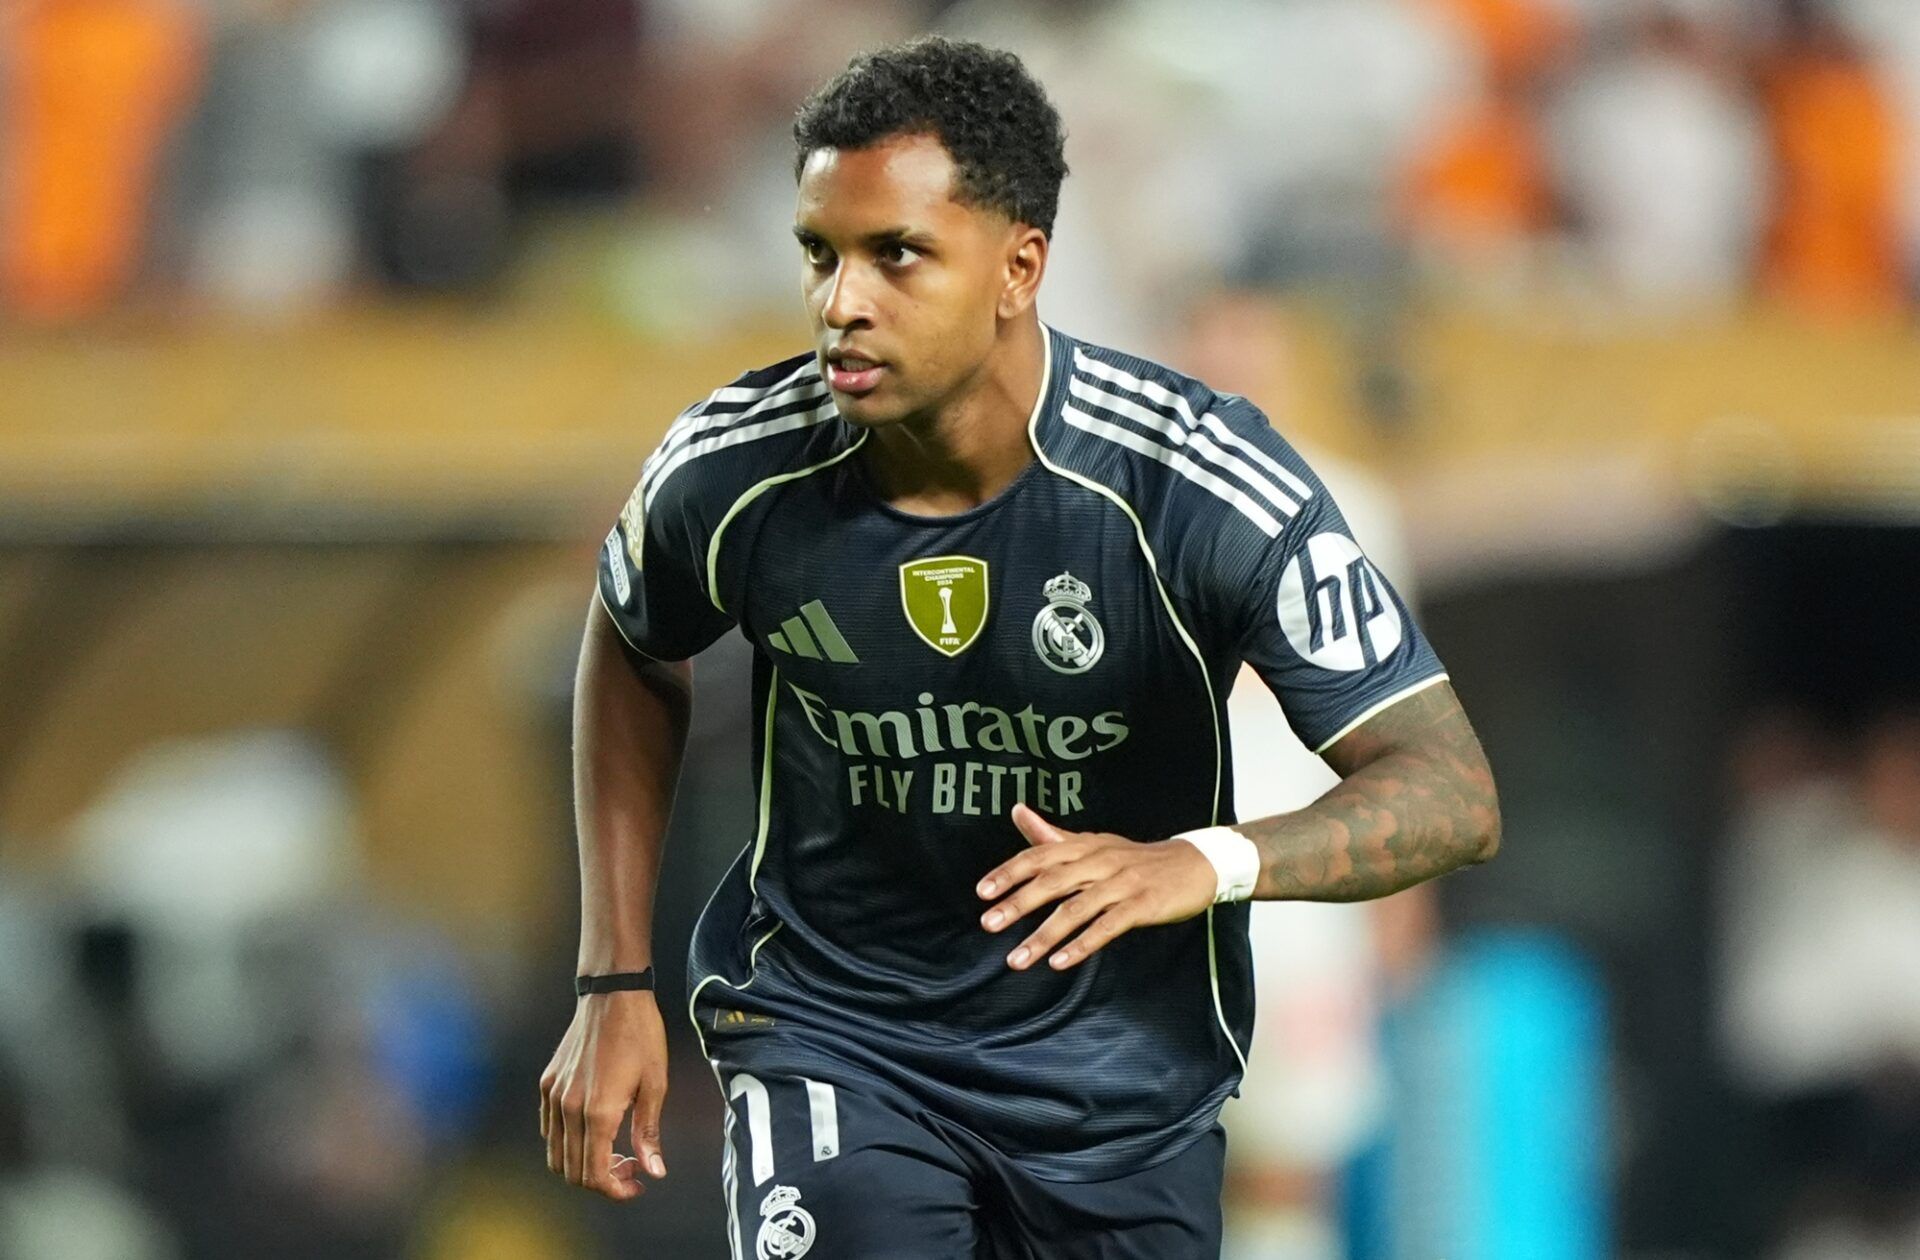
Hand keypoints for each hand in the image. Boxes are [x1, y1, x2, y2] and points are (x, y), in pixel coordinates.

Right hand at [539, 989, 669, 1201]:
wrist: (613, 995)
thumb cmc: (640, 1035)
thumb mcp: (656, 1084)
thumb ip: (649, 1132)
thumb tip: (654, 1171)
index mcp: (598, 1112)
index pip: (595, 1175)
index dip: (616, 1190)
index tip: (637, 1183)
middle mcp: (569, 1108)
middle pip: (573, 1171)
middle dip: (602, 1180)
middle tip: (630, 1166)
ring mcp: (554, 1096)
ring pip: (556, 1155)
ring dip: (582, 1164)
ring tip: (612, 1150)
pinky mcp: (547, 1084)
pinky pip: (549, 1129)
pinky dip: (567, 1143)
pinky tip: (593, 1130)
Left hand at [977, 803, 1217, 970]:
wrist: (1195, 863)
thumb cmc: (1136, 858)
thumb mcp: (1094, 843)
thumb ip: (1052, 835)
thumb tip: (1017, 811)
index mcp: (1084, 845)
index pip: (1039, 856)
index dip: (1009, 872)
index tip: (982, 892)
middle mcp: (1099, 861)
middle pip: (1052, 881)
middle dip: (1018, 904)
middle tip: (989, 924)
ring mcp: (1121, 883)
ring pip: (1076, 910)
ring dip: (1043, 936)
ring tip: (1017, 959)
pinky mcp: (1142, 905)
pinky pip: (1107, 926)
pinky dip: (1082, 945)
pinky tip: (1060, 962)